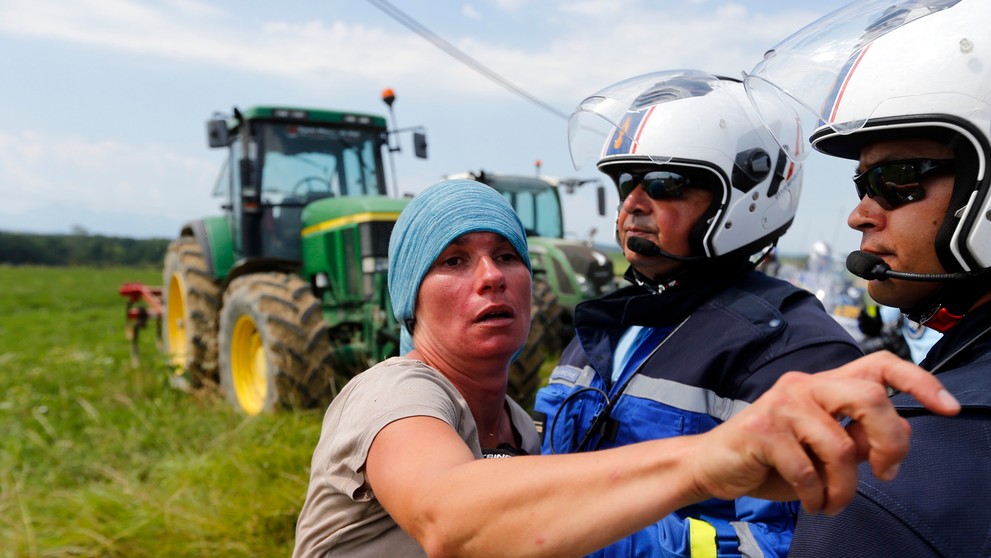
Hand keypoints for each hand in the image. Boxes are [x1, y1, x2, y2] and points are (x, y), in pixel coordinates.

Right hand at [691, 351, 958, 514]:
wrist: (713, 466)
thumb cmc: (770, 459)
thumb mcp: (824, 450)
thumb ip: (857, 438)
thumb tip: (895, 436)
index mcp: (824, 386)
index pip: (879, 365)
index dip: (919, 381)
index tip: (946, 407)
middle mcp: (804, 386)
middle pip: (868, 397)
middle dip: (889, 441)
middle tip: (884, 472)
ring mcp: (782, 405)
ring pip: (840, 446)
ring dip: (844, 489)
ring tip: (832, 502)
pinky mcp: (762, 429)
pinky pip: (807, 470)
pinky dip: (815, 496)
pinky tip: (809, 501)